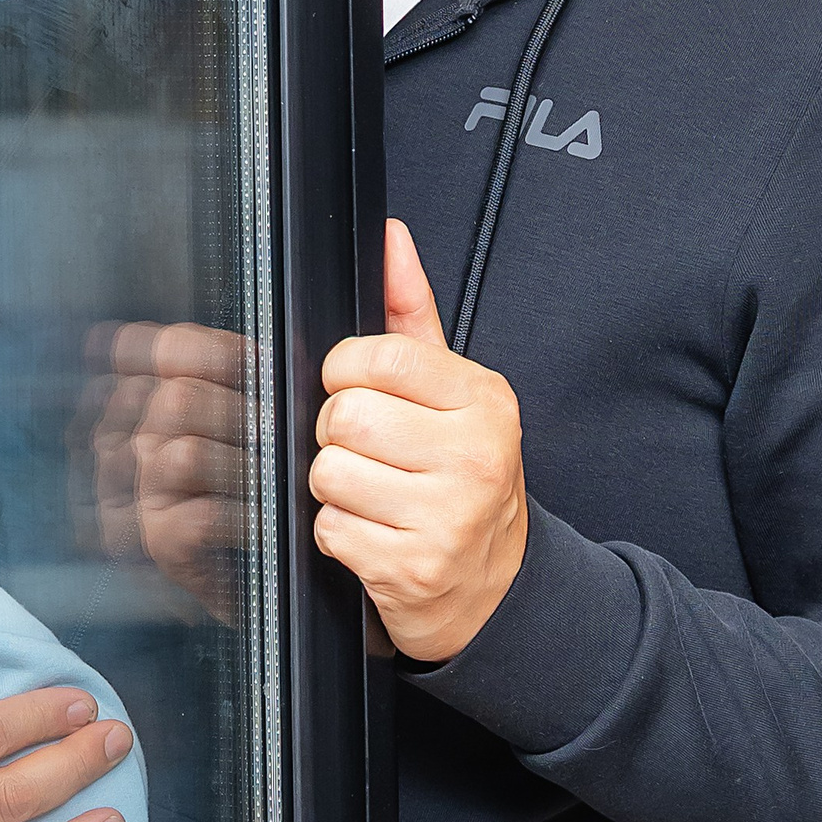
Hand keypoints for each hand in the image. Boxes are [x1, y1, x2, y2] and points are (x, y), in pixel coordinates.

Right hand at [83, 319, 253, 623]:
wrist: (240, 587)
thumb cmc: (237, 493)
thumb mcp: (221, 425)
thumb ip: (221, 379)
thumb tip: (260, 348)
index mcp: (127, 404)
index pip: (143, 347)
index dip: (205, 348)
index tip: (250, 361)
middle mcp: (115, 447)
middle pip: (175, 398)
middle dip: (240, 408)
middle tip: (275, 428)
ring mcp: (129, 500)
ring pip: (184, 454)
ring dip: (245, 461)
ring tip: (275, 475)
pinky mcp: (155, 547)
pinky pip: (203, 516)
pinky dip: (246, 513)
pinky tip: (266, 519)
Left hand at [311, 221, 526, 660]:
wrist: (493, 585)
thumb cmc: (459, 474)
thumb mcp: (449, 391)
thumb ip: (410, 312)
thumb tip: (390, 237)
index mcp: (484, 401)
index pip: (377, 358)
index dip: (346, 375)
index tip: (362, 394)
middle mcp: (476, 457)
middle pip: (344, 417)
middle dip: (337, 435)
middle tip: (371, 453)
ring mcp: (449, 517)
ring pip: (328, 473)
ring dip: (335, 488)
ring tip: (374, 495)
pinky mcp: (415, 568)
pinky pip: (330, 529)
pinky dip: (338, 533)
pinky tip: (374, 533)